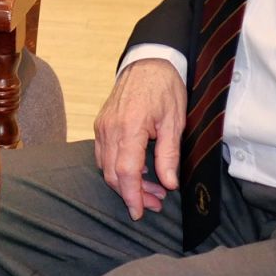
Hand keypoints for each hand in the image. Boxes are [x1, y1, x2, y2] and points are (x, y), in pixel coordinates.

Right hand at [93, 58, 185, 220]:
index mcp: (130, 127)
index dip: (133, 196)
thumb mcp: (174, 121)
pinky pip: (104, 154)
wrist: (148, 62)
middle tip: (156, 204)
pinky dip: (118, 168)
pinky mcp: (101, 124)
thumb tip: (169, 184)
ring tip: (152, 190)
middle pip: (113, 174)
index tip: (140, 213)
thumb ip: (169, 155)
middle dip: (133, 194)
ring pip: (106, 167)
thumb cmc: (164, 88)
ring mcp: (102, 126)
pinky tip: (139, 171)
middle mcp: (110, 128)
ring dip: (126, 183)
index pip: (126, 172)